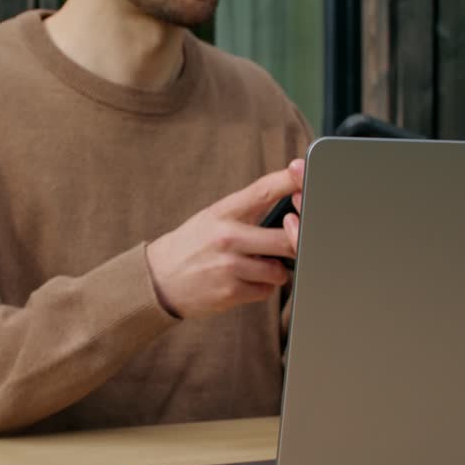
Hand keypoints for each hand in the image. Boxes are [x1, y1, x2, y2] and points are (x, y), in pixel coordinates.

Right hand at [146, 159, 304, 319]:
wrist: (158, 279)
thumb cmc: (193, 245)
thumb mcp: (213, 216)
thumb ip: (248, 207)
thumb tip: (292, 193)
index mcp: (223, 212)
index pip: (264, 190)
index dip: (291, 180)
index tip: (305, 172)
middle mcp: (226, 236)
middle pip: (286, 238)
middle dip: (295, 242)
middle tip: (289, 242)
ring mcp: (229, 266)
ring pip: (279, 269)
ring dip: (276, 270)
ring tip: (259, 266)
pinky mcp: (230, 292)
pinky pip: (267, 290)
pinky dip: (263, 287)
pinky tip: (246, 281)